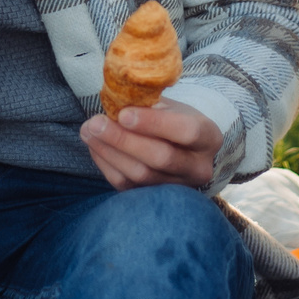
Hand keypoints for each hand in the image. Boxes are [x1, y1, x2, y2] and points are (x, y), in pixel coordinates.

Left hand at [81, 101, 222, 189]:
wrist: (183, 148)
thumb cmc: (175, 120)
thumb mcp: (171, 106)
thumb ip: (149, 104)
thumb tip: (115, 102)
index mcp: (209, 138)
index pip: (186, 132)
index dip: (153, 123)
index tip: (123, 113)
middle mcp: (198, 167)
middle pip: (161, 158)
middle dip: (123, 140)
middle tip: (96, 123)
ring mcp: (178, 187)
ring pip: (141, 175)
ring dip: (110, 152)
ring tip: (89, 131)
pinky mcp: (155, 197)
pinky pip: (127, 185)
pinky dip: (107, 165)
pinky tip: (95, 146)